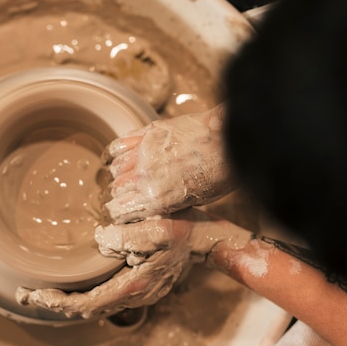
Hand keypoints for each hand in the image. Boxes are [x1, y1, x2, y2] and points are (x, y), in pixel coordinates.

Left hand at [16, 219, 191, 318]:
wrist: (206, 238)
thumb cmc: (183, 229)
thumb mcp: (157, 226)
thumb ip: (127, 236)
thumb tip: (101, 238)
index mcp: (133, 285)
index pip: (86, 303)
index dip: (58, 302)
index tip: (35, 294)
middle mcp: (132, 294)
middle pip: (85, 309)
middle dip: (53, 304)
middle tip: (24, 294)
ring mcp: (135, 292)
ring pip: (92, 305)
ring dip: (65, 301)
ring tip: (38, 293)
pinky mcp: (137, 285)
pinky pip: (102, 297)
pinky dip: (80, 296)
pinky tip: (68, 288)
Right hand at [103, 106, 234, 223]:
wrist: (229, 143)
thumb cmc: (219, 176)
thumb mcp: (194, 201)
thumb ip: (167, 203)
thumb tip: (153, 203)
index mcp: (155, 198)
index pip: (120, 209)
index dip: (120, 212)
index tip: (122, 211)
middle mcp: (144, 176)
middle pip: (117, 188)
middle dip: (121, 193)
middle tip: (129, 193)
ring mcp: (144, 152)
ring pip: (117, 167)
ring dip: (120, 173)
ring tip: (127, 174)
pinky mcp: (148, 133)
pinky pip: (121, 144)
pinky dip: (117, 152)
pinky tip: (121, 155)